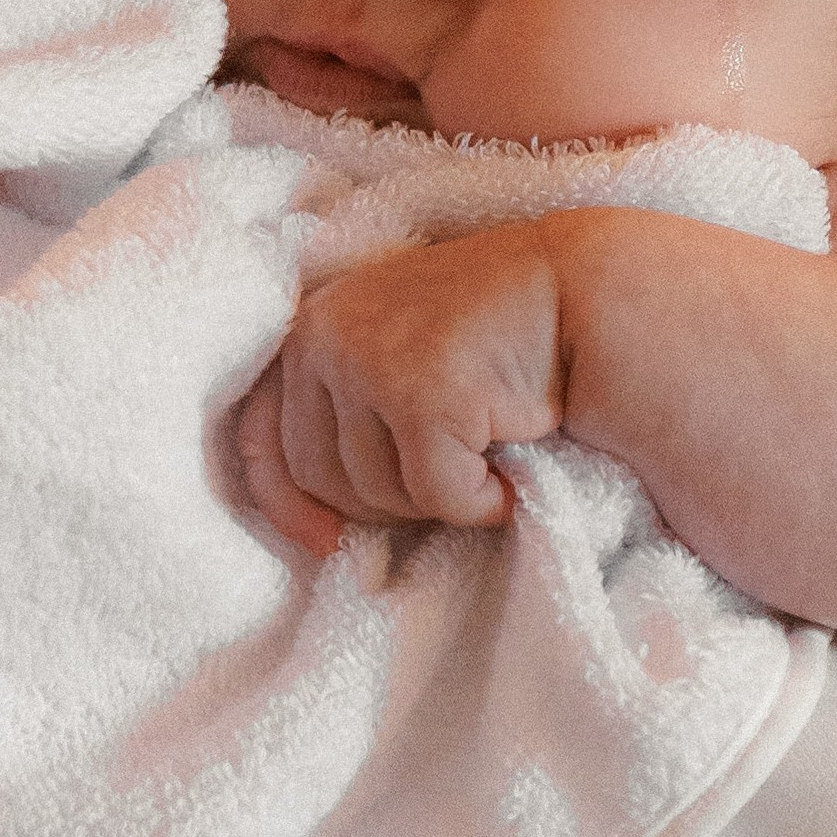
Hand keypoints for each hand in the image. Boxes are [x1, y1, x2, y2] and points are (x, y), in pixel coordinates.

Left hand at [235, 223, 568, 554]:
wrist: (575, 291)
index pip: (262, 437)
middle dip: (384, 500)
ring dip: (437, 497)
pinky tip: (508, 473)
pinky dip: (481, 503)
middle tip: (443, 475)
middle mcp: (327, 339)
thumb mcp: (391, 354)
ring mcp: (373, 364)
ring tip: (479, 454)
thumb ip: (341, 410)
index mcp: (312, 329)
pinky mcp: (426, 396)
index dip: (287, 506)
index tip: (324, 545)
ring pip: (379, 495)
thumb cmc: (485, 333)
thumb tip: (312, 530)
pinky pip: (440, 497)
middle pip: (322, 479)